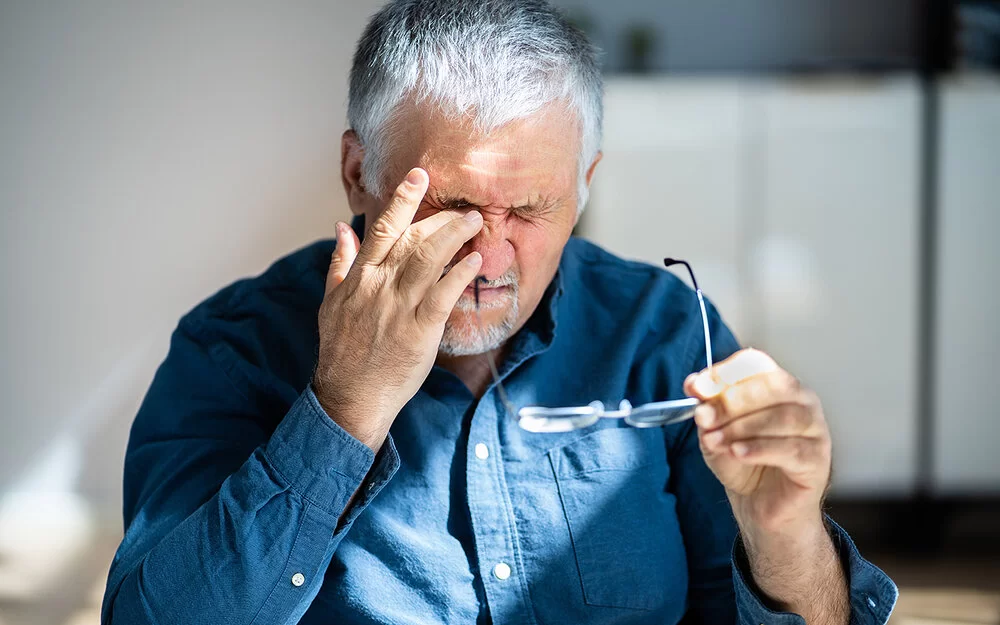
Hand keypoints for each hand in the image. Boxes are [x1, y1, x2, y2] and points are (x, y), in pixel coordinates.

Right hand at [313, 167, 483, 451]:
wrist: (350, 396)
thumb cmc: (342, 352)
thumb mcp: (331, 302)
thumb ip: (340, 263)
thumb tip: (341, 228)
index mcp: (359, 276)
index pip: (382, 227)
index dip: (402, 199)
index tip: (420, 175)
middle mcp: (378, 285)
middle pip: (412, 238)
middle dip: (441, 218)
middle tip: (465, 208)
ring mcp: (399, 306)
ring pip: (429, 258)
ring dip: (455, 235)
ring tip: (475, 222)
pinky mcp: (419, 330)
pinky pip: (443, 294)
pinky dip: (460, 273)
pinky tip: (476, 260)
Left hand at [684, 348, 831, 536]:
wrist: (760, 506)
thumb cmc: (743, 462)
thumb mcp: (716, 431)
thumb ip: (707, 409)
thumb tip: (695, 388)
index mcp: (778, 386)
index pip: (757, 364)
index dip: (726, 372)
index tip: (697, 387)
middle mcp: (803, 402)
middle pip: (773, 386)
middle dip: (732, 400)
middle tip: (704, 417)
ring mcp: (816, 430)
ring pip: (783, 417)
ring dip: (742, 427)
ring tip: (715, 441)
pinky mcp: (817, 461)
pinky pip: (791, 449)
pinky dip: (760, 449)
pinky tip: (738, 453)